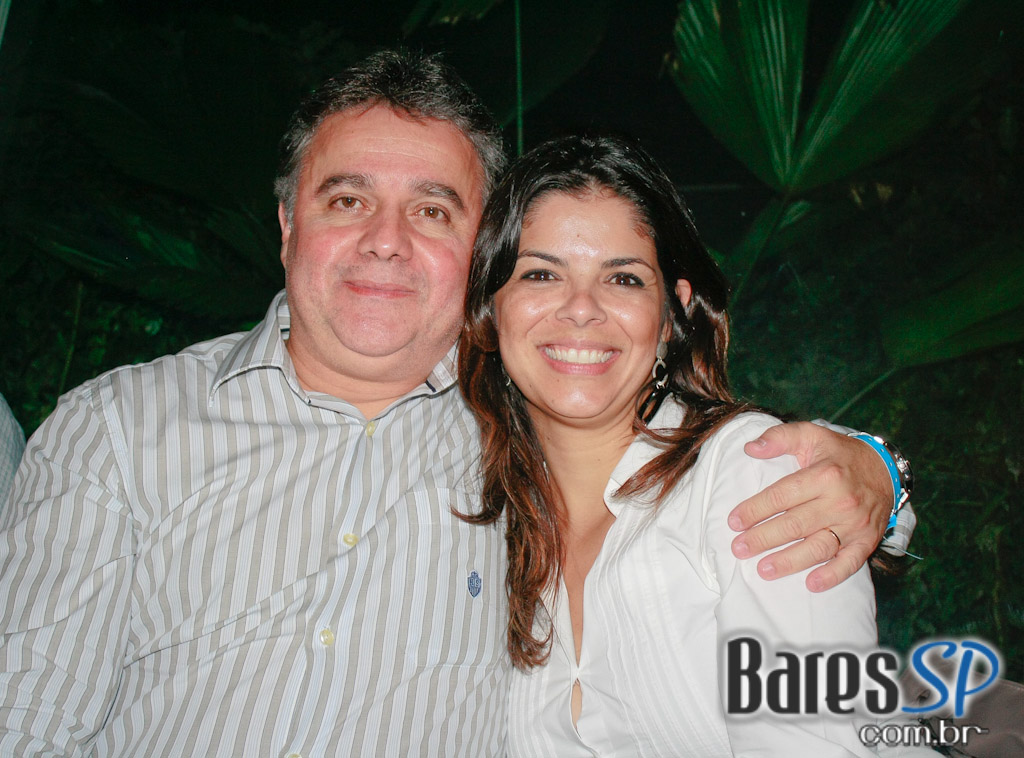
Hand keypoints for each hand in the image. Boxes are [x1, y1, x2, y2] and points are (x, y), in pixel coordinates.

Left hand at [727, 422, 891, 591]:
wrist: (886, 470)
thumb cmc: (839, 454)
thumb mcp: (811, 434)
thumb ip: (779, 437)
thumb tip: (750, 448)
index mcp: (825, 475)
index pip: (783, 495)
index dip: (756, 509)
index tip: (733, 521)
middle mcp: (841, 501)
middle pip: (795, 524)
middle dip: (763, 538)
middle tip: (739, 549)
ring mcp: (855, 524)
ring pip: (818, 547)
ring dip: (789, 561)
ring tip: (762, 569)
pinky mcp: (867, 541)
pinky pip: (851, 563)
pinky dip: (833, 575)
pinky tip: (811, 584)